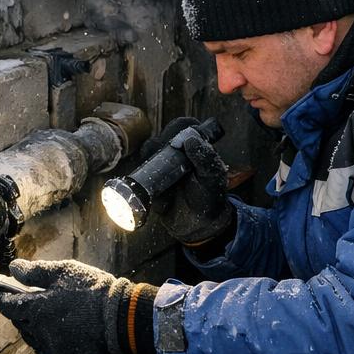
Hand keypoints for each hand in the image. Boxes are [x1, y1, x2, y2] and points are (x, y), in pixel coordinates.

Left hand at [0, 259, 135, 353]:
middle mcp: (39, 332)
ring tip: (46, 313)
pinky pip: (47, 349)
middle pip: (18, 322)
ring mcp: (52, 348)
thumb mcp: (62, 272)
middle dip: (19, 310)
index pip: (6, 306)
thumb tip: (13, 269)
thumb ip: (34, 272)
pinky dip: (47, 339)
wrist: (119, 316)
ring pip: (31, 337)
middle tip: (29, 298)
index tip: (0, 291)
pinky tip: (58, 328)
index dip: (1, 297)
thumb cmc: (91, 290)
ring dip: (32, 325)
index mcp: (35, 309)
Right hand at [139, 117, 232, 244]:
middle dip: (161, 147)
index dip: (178, 129)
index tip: (178, 143)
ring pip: (148, 153)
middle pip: (160, 137)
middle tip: (167, 162)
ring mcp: (160, 166)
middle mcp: (174, 153)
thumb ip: (206, 158)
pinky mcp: (149, 181)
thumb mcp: (213, 178)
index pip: (181, 126)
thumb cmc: (210, 198)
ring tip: (164, 180)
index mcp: (192, 146)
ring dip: (152, 163)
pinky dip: (145, 180)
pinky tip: (159, 194)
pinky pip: (140, 173)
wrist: (197, 227)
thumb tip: (189, 139)